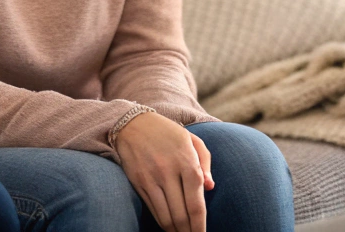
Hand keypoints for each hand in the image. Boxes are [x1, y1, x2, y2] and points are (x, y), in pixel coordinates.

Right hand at [113, 112, 214, 231]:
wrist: (134, 124)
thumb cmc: (168, 133)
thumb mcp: (191, 139)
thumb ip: (205, 162)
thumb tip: (211, 188)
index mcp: (186, 160)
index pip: (196, 203)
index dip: (200, 225)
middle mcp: (168, 171)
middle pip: (181, 215)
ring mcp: (152, 179)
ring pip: (166, 217)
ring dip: (176, 231)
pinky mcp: (139, 184)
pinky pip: (153, 210)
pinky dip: (163, 222)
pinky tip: (169, 225)